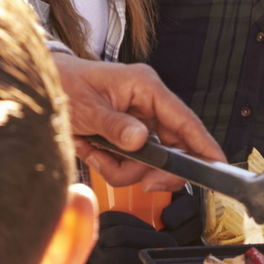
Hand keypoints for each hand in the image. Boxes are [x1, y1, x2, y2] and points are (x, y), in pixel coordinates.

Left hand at [54, 53, 224, 188]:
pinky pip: (132, 162)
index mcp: (145, 86)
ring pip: (150, 160)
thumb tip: (141, 141)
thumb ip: (114, 126)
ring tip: (94, 153)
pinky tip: (93, 151)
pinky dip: (112, 165)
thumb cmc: (65, 83)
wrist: (45, 84)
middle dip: (149, 167)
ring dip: (122, 167)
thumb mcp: (87, 107)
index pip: (184, 119)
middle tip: (139, 180)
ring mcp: (138, 119)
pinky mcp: (128, 133)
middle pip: (171, 147)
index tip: (218, 165)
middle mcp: (147, 103)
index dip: (203, 144)